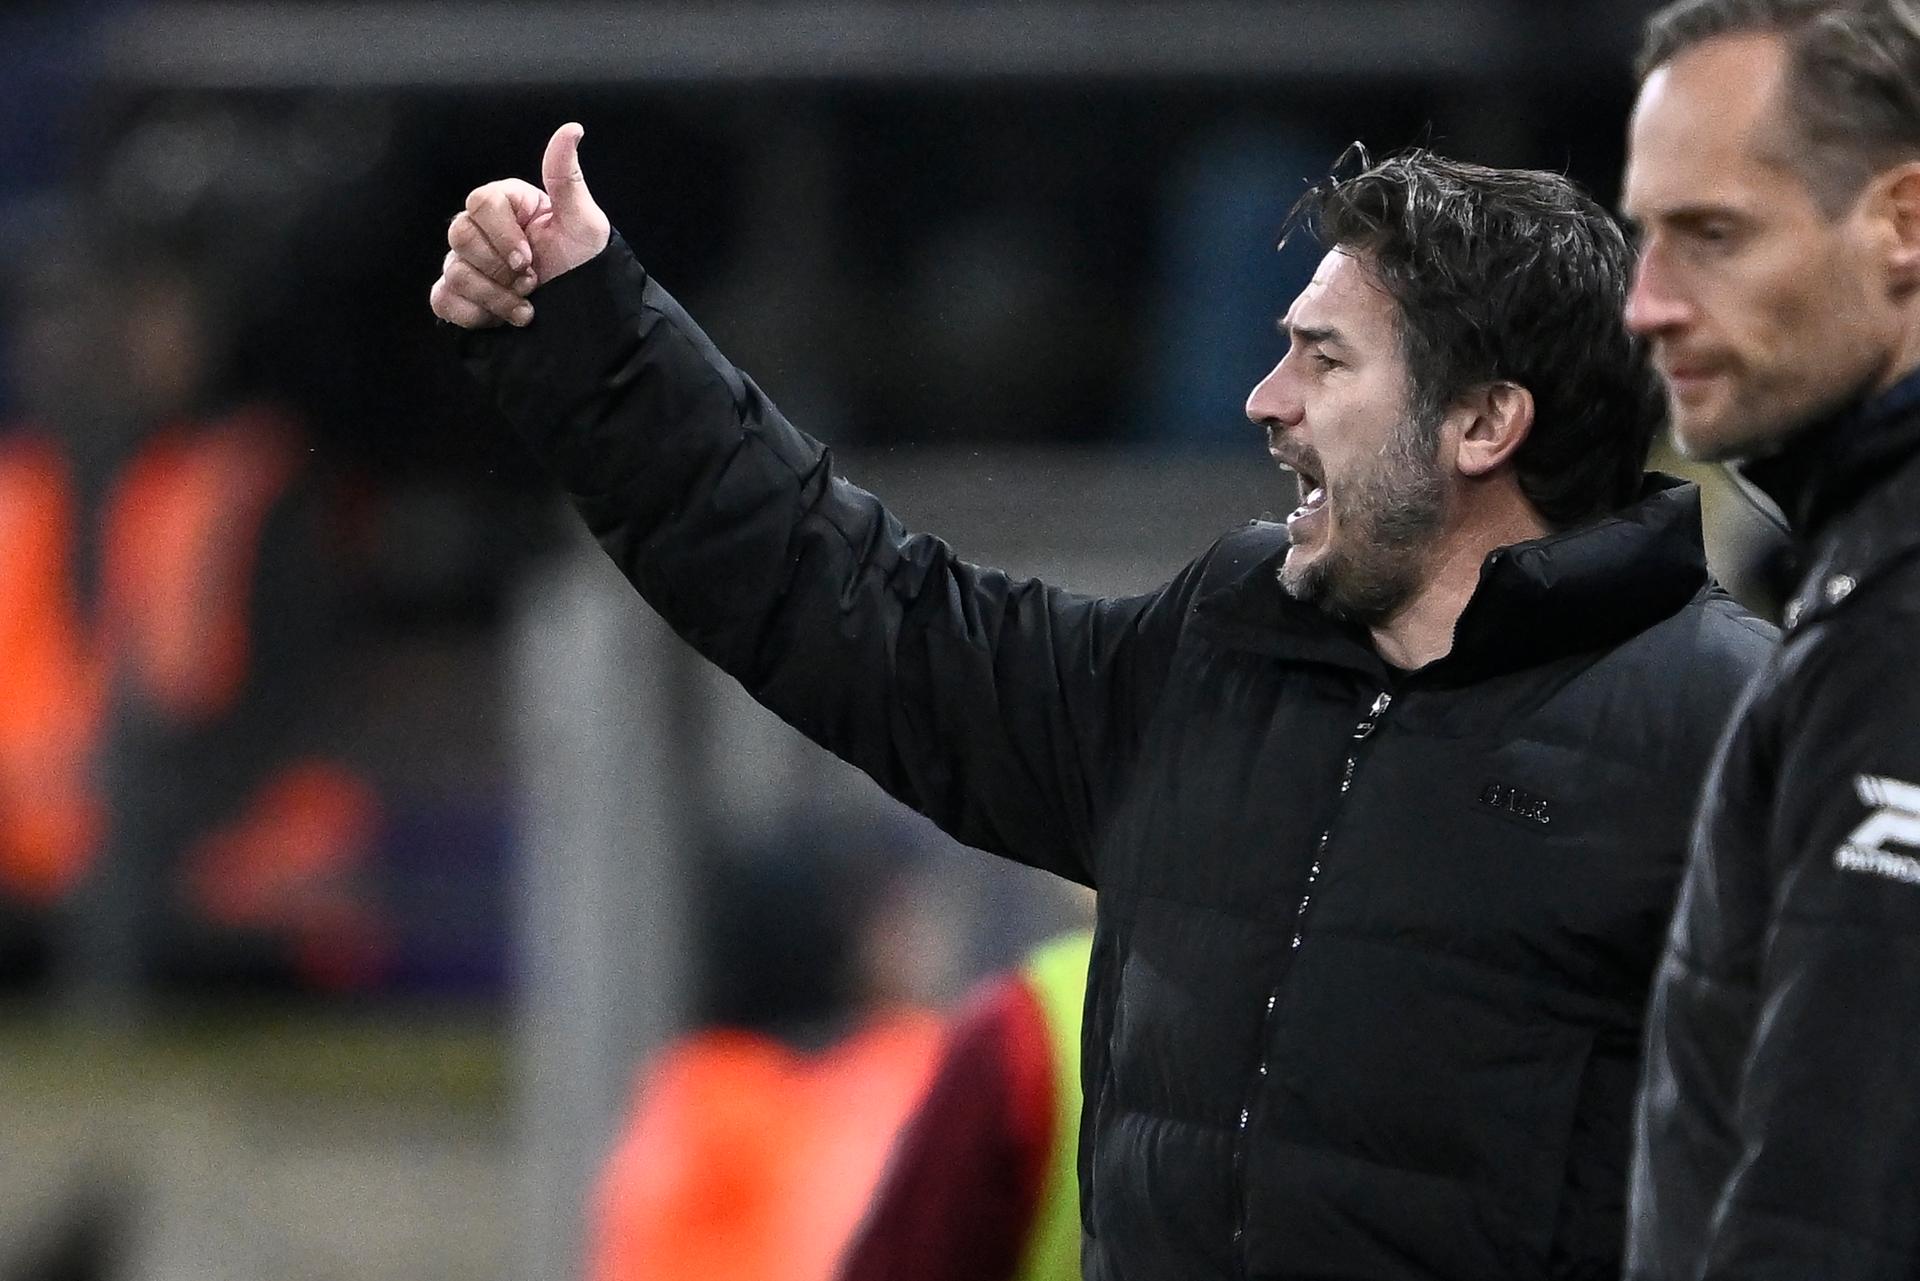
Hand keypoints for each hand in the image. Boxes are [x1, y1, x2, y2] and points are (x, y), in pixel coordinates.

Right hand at [430, 121, 611, 328]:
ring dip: (496, 297)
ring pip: (455, 273)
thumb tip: (572, 128)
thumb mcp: (583, 221)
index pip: (481, 202)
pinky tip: (502, 318)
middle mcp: (479, 229)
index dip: (502, 234)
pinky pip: (443, 300)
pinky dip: (474, 314)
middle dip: (500, 269)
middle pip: (459, 235)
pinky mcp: (456, 294)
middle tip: (531, 281)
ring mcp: (463, 261)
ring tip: (525, 304)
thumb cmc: (583, 261)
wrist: (582, 309)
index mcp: (505, 204)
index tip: (527, 257)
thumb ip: (567, 178)